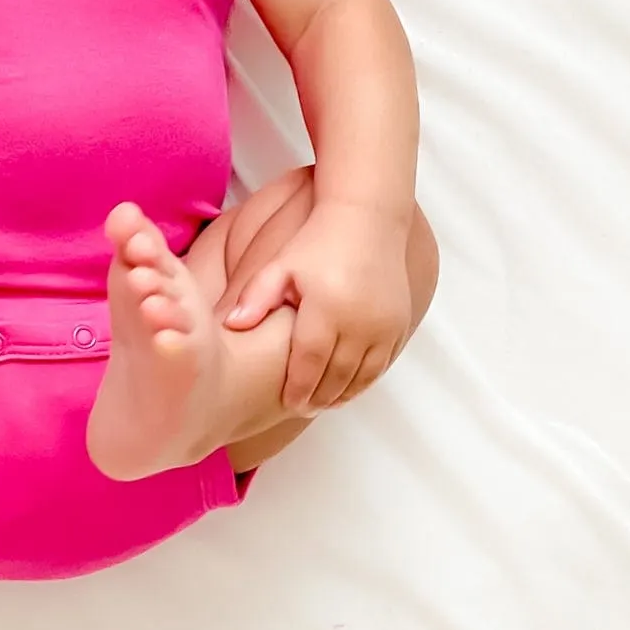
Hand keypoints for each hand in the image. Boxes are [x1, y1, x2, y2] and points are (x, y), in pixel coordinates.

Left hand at [222, 200, 412, 412]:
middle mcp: (359, 322)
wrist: (367, 219)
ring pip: (363, 375)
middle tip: (302, 410)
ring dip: (343, 394)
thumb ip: (256, 296)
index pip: (308, 363)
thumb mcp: (281, 264)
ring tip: (324, 404)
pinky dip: (366, 380)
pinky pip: (383, 363)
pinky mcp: (399, 322)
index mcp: (325, 310)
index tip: (287, 404)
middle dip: (319, 398)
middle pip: (337, 376)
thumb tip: (229, 325)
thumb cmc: (318, 240)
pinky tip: (350, 386)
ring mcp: (383, 325)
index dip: (297, 388)